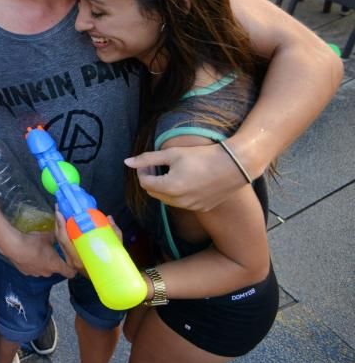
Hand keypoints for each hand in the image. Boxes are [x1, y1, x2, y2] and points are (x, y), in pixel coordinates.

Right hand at [5, 230, 74, 278]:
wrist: (14, 247)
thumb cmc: (33, 242)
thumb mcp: (47, 236)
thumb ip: (55, 236)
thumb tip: (60, 232)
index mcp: (56, 265)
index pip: (70, 273)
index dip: (72, 269)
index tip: (72, 265)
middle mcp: (48, 272)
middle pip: (55, 269)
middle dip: (54, 262)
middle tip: (51, 252)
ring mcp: (36, 274)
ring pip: (43, 269)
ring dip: (43, 263)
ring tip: (37, 253)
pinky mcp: (26, 272)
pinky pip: (33, 269)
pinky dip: (33, 263)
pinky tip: (28, 255)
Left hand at [53, 209, 121, 276]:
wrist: (109, 279)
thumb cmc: (112, 265)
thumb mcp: (116, 249)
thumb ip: (114, 234)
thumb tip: (108, 218)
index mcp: (79, 259)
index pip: (65, 241)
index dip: (61, 227)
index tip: (59, 214)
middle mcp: (71, 260)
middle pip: (60, 238)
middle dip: (58, 221)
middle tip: (59, 206)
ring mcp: (69, 260)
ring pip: (60, 240)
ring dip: (59, 225)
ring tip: (60, 211)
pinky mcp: (70, 257)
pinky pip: (63, 242)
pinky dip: (63, 231)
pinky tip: (64, 221)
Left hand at [125, 144, 246, 211]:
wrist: (235, 165)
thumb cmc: (202, 156)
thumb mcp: (172, 153)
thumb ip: (147, 158)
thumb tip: (126, 162)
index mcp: (169, 188)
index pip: (144, 183)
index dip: (142, 171)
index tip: (147, 162)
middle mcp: (178, 201)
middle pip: (153, 193)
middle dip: (151, 180)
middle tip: (157, 166)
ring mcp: (190, 207)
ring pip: (166, 200)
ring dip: (163, 188)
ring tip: (172, 172)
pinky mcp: (201, 208)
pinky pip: (181, 203)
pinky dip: (177, 194)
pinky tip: (187, 180)